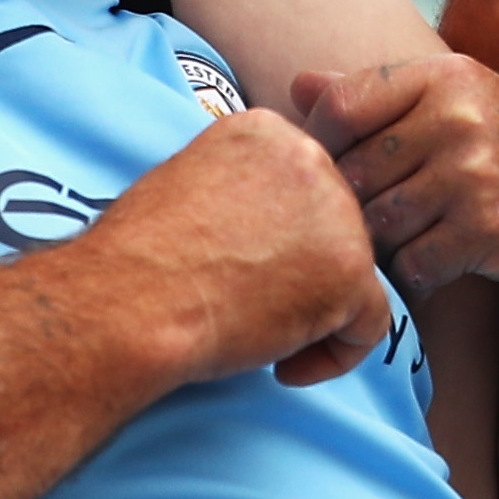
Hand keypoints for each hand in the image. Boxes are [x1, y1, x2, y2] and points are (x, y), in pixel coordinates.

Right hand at [100, 110, 388, 384]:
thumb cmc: (137, 259)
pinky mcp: (351, 273)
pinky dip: (334, 356)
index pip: (302, 188)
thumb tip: (265, 227)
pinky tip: (284, 367)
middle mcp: (311, 158)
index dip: (278, 238)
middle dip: (302, 274)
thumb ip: (239, 191)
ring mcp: (337, 216)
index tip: (239, 267)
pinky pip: (369, 325)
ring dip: (313, 315)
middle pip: (334, 227)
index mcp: (267, 131)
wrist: (129, 302)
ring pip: (352, 275)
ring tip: (258, 336)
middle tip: (251, 306)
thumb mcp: (186, 185)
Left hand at [291, 54, 498, 297]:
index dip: (321, 143)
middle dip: (354, 203)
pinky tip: (433, 261)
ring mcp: (474, 173)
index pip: (341, 107)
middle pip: (354, 173)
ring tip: (403, 237)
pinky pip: (412, 263)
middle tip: (371, 215)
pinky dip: (414, 273)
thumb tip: (298, 84)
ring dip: (382, 243)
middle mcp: (459, 117)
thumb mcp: (451, 100)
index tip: (334, 165)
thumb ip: (374, 94)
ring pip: (378, 223)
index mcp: (443, 76)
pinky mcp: (486, 229)